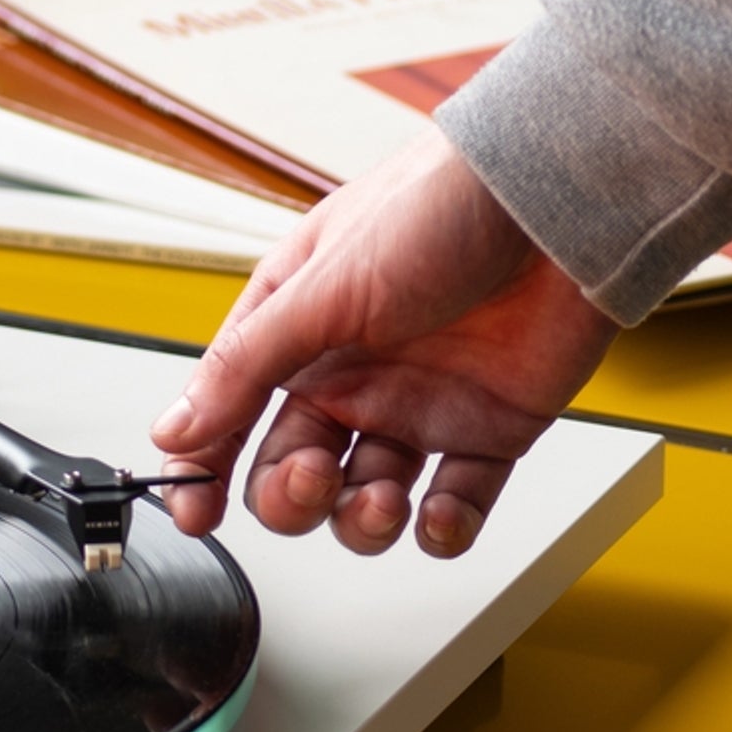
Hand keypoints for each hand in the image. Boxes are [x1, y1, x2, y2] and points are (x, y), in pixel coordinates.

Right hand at [149, 127, 617, 558]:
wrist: (556, 203)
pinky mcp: (487, 430)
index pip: (231, 415)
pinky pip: (454, 505)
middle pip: (294, 473)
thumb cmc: (440, 209)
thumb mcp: (321, 288)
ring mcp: (420, 406)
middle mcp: (355, 373)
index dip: (206, 470)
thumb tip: (175, 429)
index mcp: (300, 330)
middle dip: (293, 496)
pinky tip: (436, 515)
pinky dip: (442, 528)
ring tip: (382, 499)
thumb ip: (245, 367)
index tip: (197, 512)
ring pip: (366, 501)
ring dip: (363, 519)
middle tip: (316, 477)